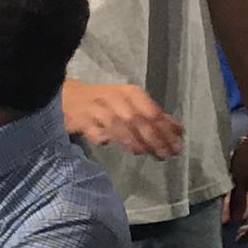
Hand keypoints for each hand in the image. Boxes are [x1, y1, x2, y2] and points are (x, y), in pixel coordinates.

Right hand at [63, 79, 183, 159]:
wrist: (69, 97)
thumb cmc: (105, 103)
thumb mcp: (130, 104)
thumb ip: (152, 116)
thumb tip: (178, 131)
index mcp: (131, 93)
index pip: (153, 112)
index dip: (167, 129)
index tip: (178, 144)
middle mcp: (116, 99)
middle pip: (139, 119)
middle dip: (154, 138)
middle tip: (165, 154)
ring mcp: (98, 109)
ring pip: (118, 125)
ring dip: (132, 139)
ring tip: (143, 152)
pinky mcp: (81, 119)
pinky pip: (94, 129)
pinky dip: (102, 137)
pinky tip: (108, 144)